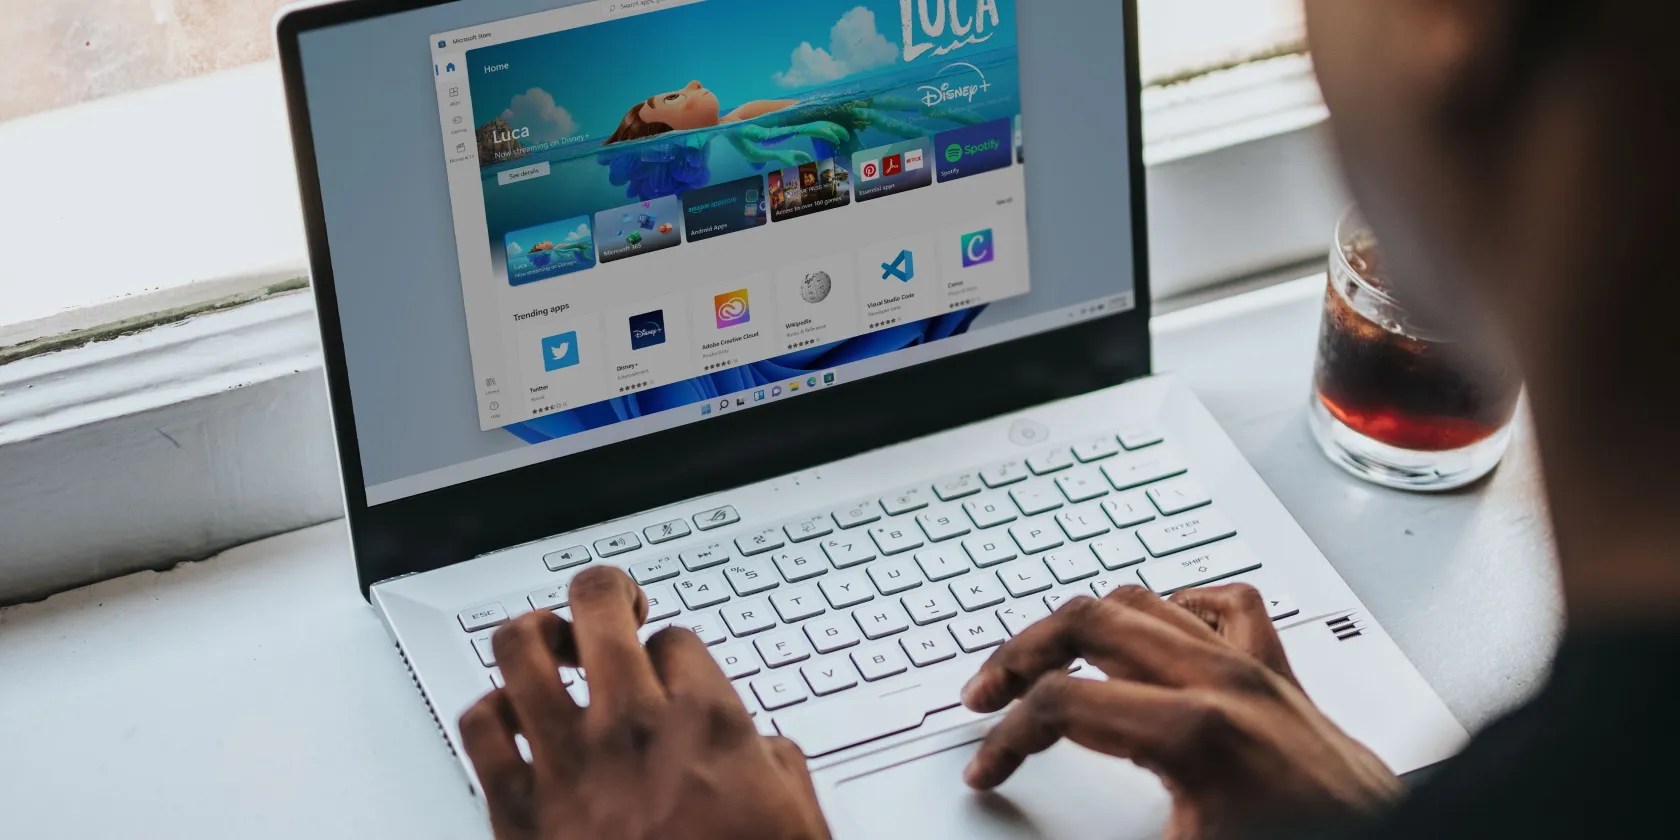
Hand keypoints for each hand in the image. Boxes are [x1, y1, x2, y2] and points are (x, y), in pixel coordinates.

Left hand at [458, 566, 830, 839]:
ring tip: (548, 640)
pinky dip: (489, 709)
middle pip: (597, 605)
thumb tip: (762, 746)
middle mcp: (631, 728)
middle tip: (611, 604)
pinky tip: (508, 714)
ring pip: (521, 647)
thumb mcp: (797, 824)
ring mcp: (566, 765)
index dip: (673, 649)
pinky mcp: (516, 810)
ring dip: (536, 633)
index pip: (677, 638)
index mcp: (708, 723)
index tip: (674, 669)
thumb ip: (778, 768)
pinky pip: (478, 726)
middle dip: (605, 592)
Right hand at [960, 584, 1400, 839]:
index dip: (1007, 739)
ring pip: (1142, 601)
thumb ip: (1102, 833)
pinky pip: (1217, 606)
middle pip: (1089, 621)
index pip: (1063, 705)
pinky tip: (1148, 634)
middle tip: (986, 695)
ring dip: (1079, 626)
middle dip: (1020, 654)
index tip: (987, 771)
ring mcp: (1255, 669)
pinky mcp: (1280, 674)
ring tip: (1041, 661)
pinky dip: (1170, 609)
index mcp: (1194, 730)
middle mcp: (1223, 681)